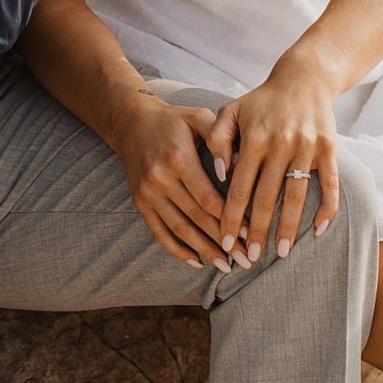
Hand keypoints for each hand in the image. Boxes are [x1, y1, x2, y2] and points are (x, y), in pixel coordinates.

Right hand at [112, 93, 248, 272]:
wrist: (131, 121)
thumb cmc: (174, 120)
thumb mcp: (198, 117)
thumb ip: (220, 137)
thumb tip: (241, 165)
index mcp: (178, 157)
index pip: (208, 197)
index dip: (230, 218)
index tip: (250, 233)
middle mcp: (160, 177)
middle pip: (196, 218)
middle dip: (223, 241)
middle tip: (246, 259)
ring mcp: (147, 192)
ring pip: (179, 229)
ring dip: (204, 251)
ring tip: (226, 266)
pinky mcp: (139, 202)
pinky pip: (159, 232)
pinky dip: (177, 250)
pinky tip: (197, 262)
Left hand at [205, 60, 339, 261]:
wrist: (303, 79)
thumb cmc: (260, 101)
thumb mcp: (230, 111)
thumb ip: (218, 139)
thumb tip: (217, 173)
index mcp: (255, 138)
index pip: (239, 187)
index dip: (231, 217)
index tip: (225, 241)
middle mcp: (281, 144)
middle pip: (267, 197)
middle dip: (257, 231)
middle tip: (249, 257)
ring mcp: (307, 147)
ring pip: (296, 196)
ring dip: (288, 227)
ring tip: (280, 253)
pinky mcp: (329, 149)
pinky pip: (329, 185)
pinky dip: (326, 209)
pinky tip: (317, 230)